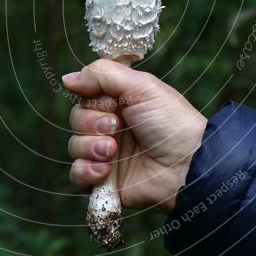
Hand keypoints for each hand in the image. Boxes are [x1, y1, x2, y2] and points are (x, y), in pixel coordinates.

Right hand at [63, 59, 206, 211]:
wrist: (187, 166)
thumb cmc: (171, 122)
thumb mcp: (142, 86)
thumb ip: (103, 74)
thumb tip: (68, 78)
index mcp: (120, 103)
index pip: (86, 96)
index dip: (92, 101)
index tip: (111, 105)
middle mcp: (112, 127)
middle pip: (76, 120)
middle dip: (91, 124)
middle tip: (115, 128)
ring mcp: (107, 155)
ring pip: (74, 146)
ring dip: (89, 147)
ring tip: (113, 152)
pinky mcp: (105, 181)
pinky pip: (77, 175)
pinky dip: (85, 171)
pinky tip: (104, 171)